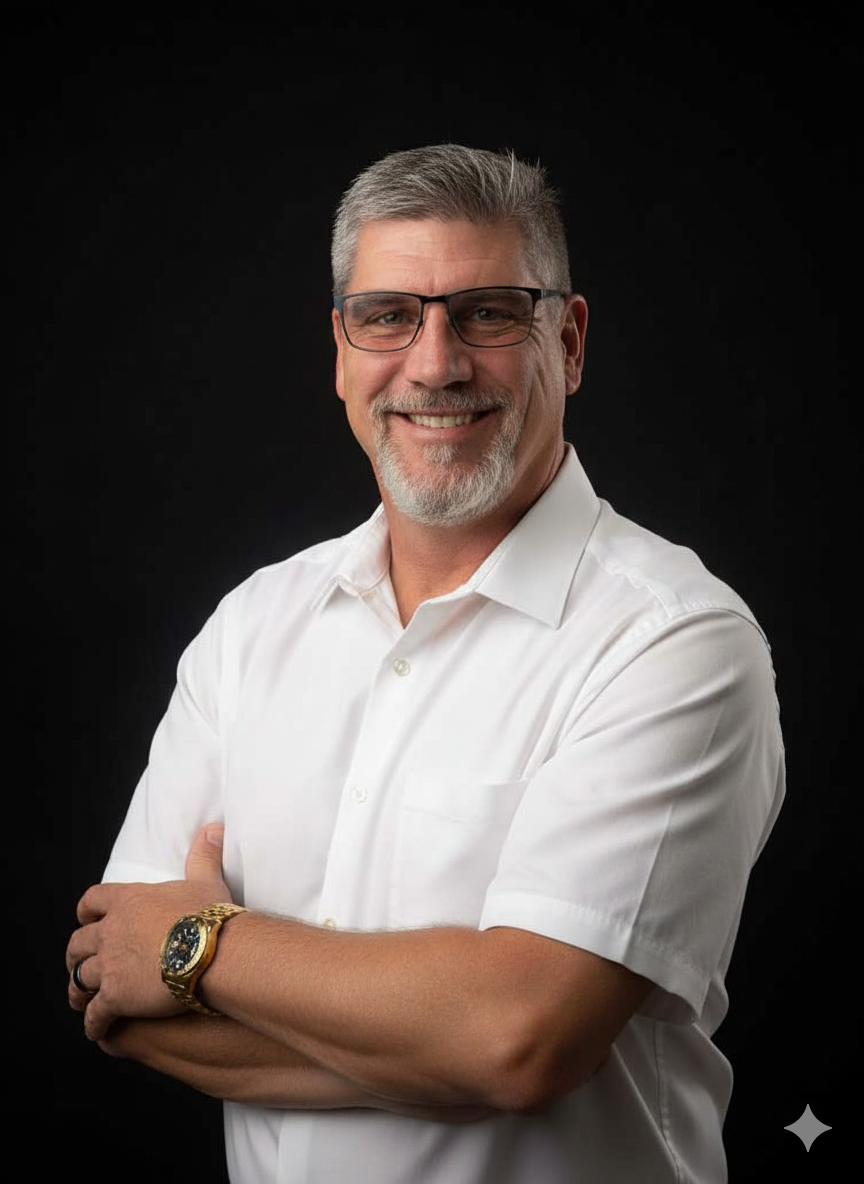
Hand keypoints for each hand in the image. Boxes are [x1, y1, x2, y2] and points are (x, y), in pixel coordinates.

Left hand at [66, 823, 232, 1041]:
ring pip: (79, 979)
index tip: (86, 919)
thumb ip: (203, 856)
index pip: (92, 901)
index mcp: (128, 901)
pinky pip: (95, 1013)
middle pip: (77, 943)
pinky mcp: (115, 996)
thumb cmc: (210, 916)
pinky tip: (96, 1029)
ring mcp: (110, 964)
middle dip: (75, 955)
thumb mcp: (206, 880)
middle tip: (78, 963)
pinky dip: (93, 1022)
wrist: (210, 950)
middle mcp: (110, 931)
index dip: (86, 912)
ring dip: (77, 990)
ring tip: (80, 1000)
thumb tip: (213, 829)